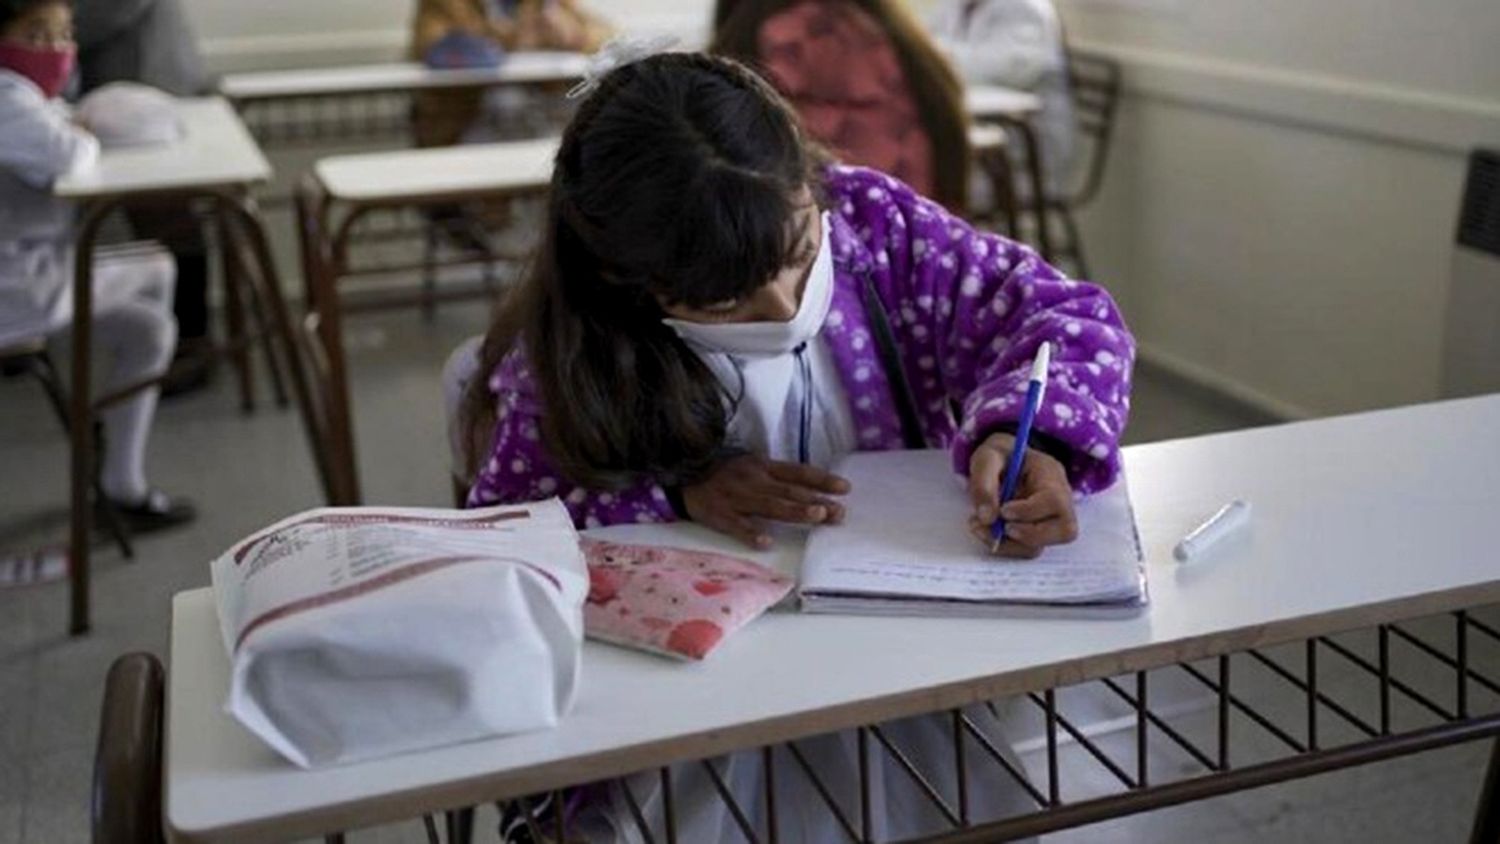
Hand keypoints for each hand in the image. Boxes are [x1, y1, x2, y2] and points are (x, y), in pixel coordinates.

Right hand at [682, 455, 849, 548]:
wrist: (682, 473)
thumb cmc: (725, 473)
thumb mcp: (753, 467)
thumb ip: (780, 479)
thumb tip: (814, 494)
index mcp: (763, 466)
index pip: (798, 473)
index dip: (821, 480)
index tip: (845, 488)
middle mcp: (752, 480)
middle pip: (789, 492)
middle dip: (816, 502)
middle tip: (839, 512)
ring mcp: (735, 497)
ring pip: (769, 506)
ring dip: (794, 511)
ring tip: (817, 516)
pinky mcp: (717, 514)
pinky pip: (735, 525)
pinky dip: (750, 533)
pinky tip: (765, 542)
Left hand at [968, 432, 1076, 558]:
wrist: (1002, 461)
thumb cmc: (1000, 456)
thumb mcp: (987, 458)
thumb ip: (983, 484)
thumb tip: (986, 518)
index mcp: (1051, 475)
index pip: (1055, 501)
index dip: (1030, 511)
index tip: (1003, 510)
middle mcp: (1060, 501)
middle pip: (1064, 530)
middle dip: (1026, 535)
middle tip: (998, 526)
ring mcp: (1050, 520)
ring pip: (1043, 546)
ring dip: (1009, 544)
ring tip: (981, 527)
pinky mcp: (1037, 533)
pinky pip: (1027, 549)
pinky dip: (1005, 546)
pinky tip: (986, 531)